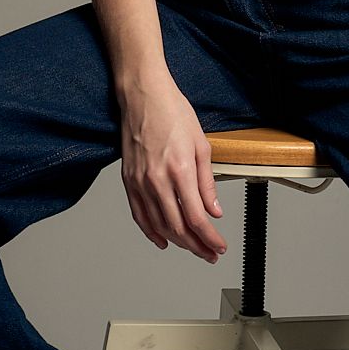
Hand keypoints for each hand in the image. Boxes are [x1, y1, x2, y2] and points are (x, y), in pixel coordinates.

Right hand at [118, 78, 227, 262]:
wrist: (143, 95)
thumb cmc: (172, 112)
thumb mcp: (202, 145)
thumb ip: (207, 183)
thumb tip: (214, 210)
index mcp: (180, 170)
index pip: (197, 218)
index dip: (210, 239)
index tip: (219, 246)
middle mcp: (157, 180)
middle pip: (178, 228)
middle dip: (197, 246)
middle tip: (210, 254)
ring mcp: (140, 182)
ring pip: (159, 225)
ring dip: (178, 243)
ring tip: (193, 249)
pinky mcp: (128, 180)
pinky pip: (139, 215)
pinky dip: (151, 232)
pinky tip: (163, 240)